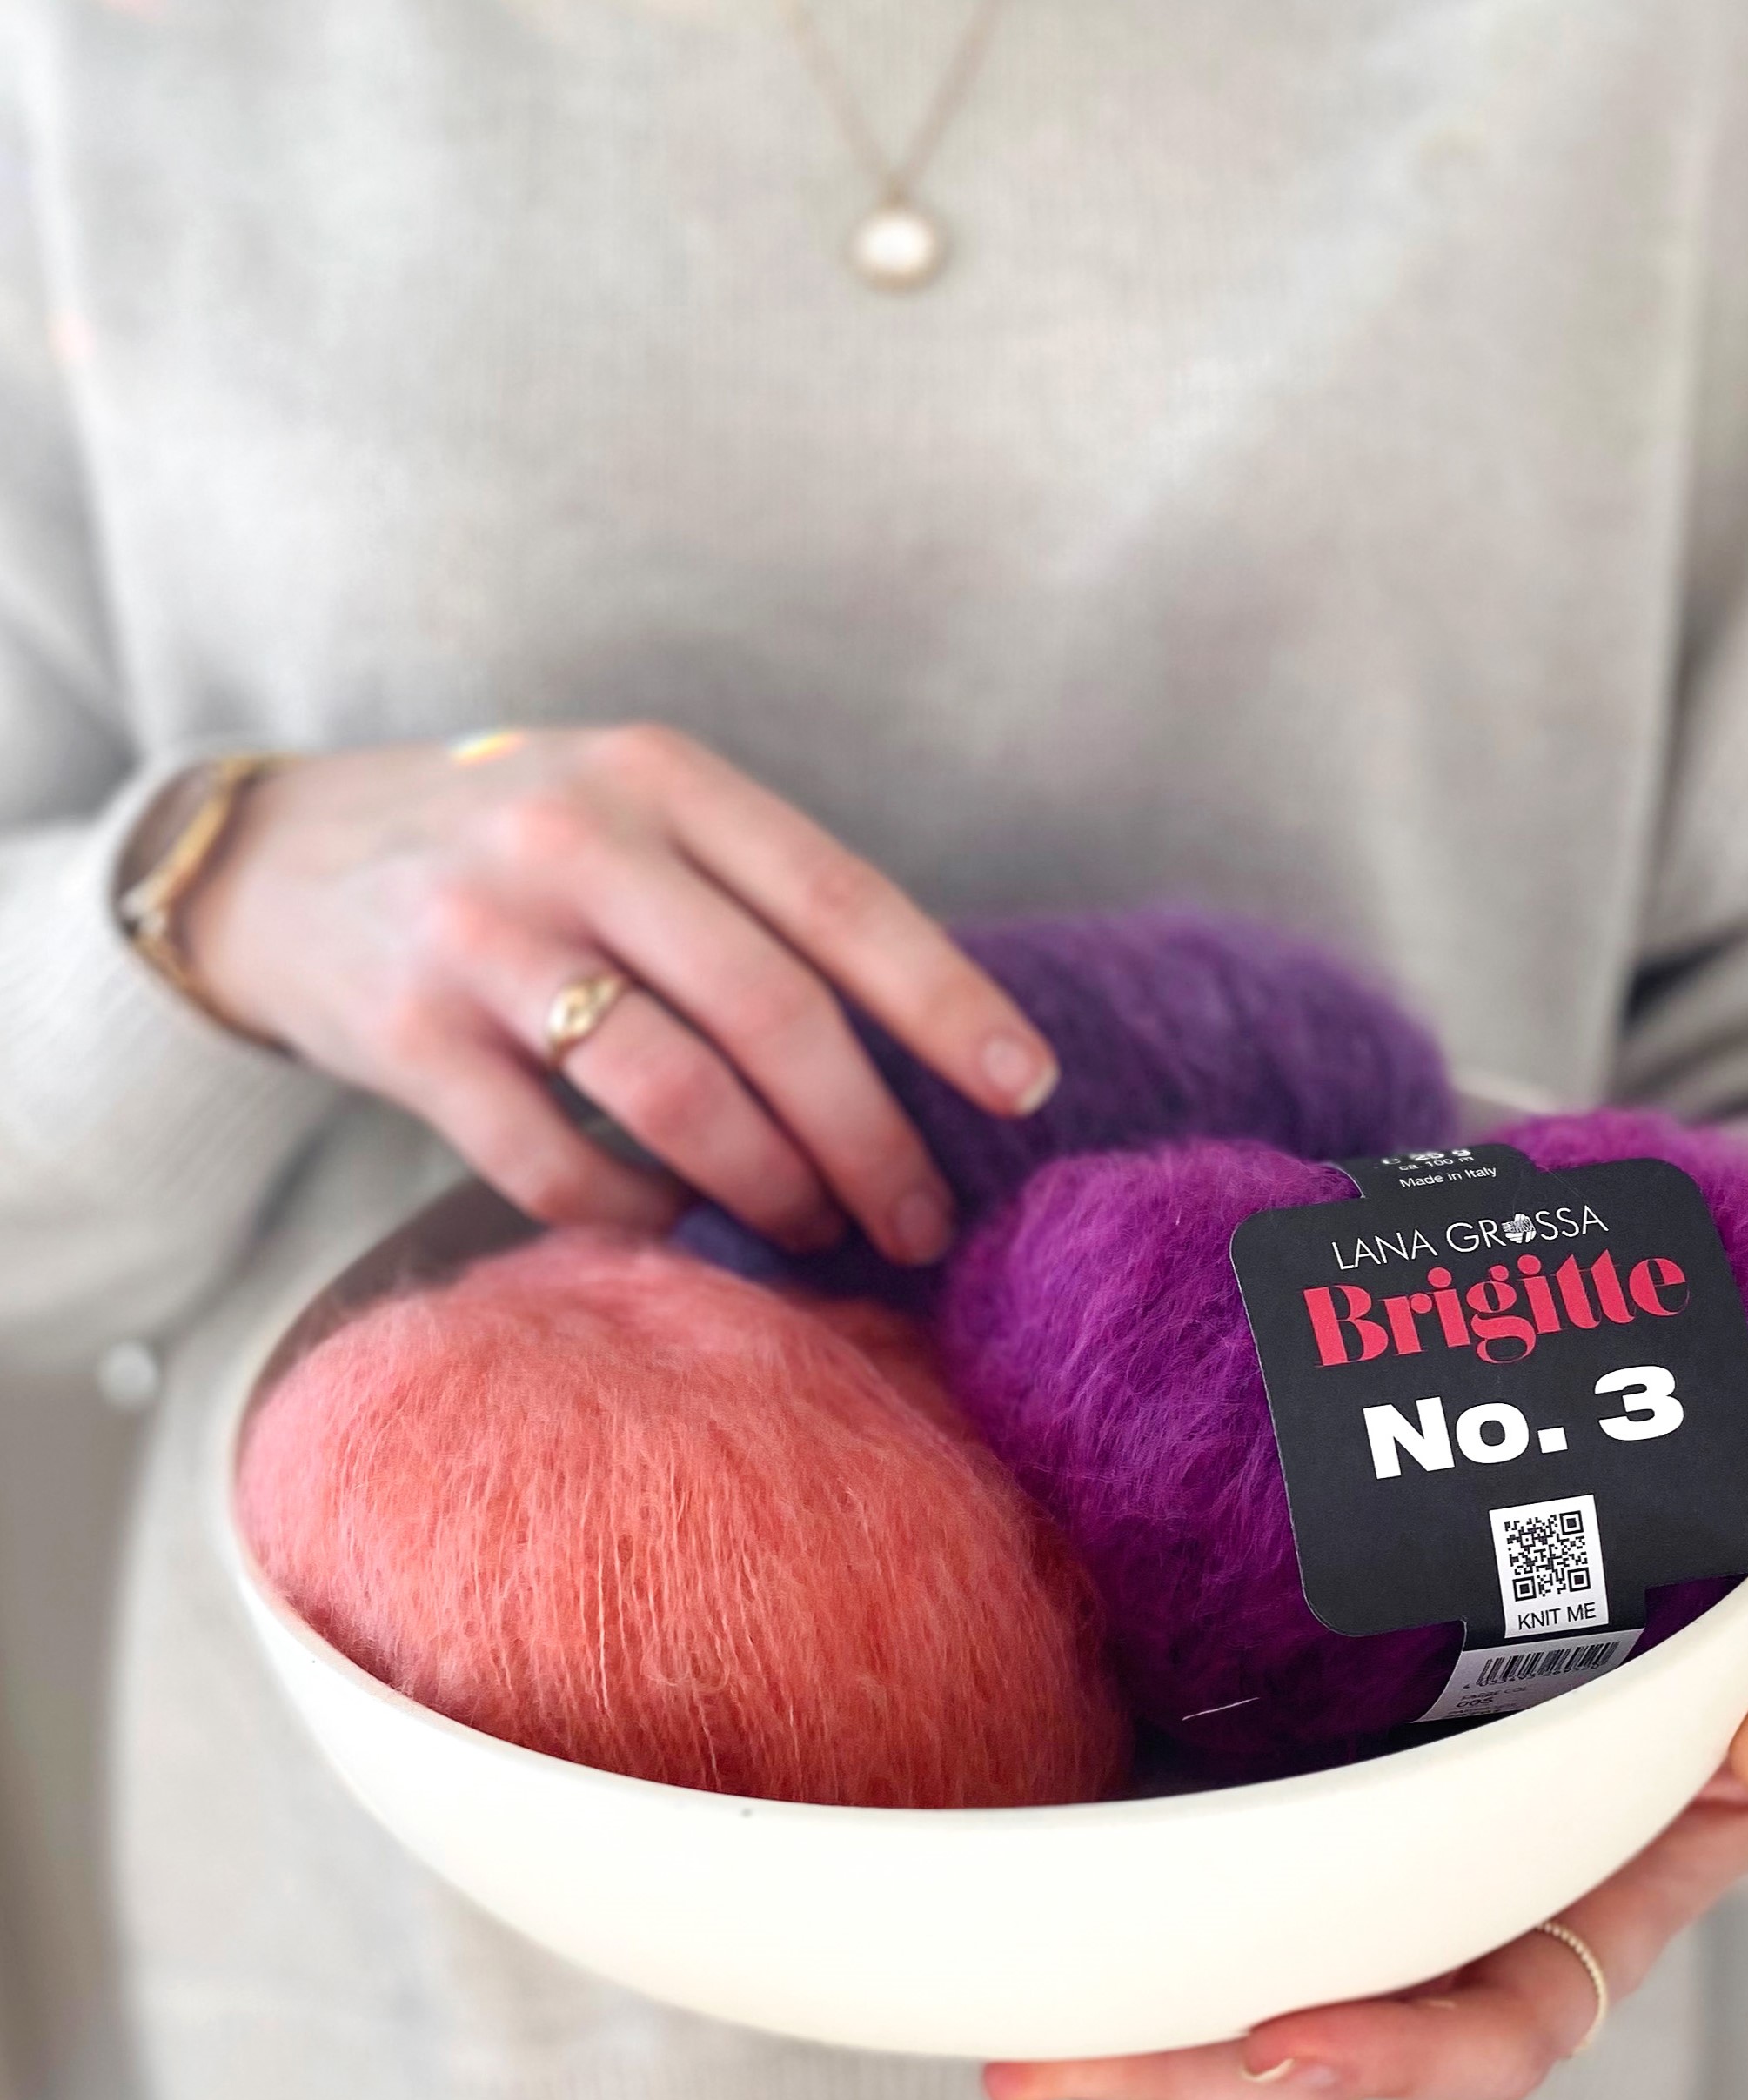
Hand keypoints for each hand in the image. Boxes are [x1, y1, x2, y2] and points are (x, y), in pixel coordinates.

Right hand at [179, 727, 1058, 1255]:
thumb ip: (755, 899)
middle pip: (771, 1015)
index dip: (946, 1005)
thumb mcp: (635, 817)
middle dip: (869, 1140)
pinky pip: (555, 1165)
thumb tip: (926, 1053)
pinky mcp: (408, 1036)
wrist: (283, 859)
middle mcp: (574, 840)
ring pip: (674, 1098)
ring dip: (768, 1189)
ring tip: (812, 1232)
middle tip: (919, 1222)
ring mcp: (483, 936)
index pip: (840, 901)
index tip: (1023, 1091)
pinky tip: (673, 1225)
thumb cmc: (518, 855)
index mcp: (661, 778)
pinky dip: (635, 1215)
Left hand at [984, 1605, 1747, 2099]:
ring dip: (1116, 2002)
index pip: (1482, 2029)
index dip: (1392, 2051)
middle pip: (1308, 2035)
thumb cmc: (1737, 1675)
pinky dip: (1103, 1891)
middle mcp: (1439, 1922)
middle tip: (1049, 2061)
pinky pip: (1186, 1868)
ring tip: (1000, 2028)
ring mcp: (1347, 1866)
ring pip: (1227, 1965)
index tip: (1287, 2035)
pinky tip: (1003, 1892)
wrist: (1660, 1614)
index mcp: (1566, 1923)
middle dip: (1185, 2063)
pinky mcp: (1272, 1791)